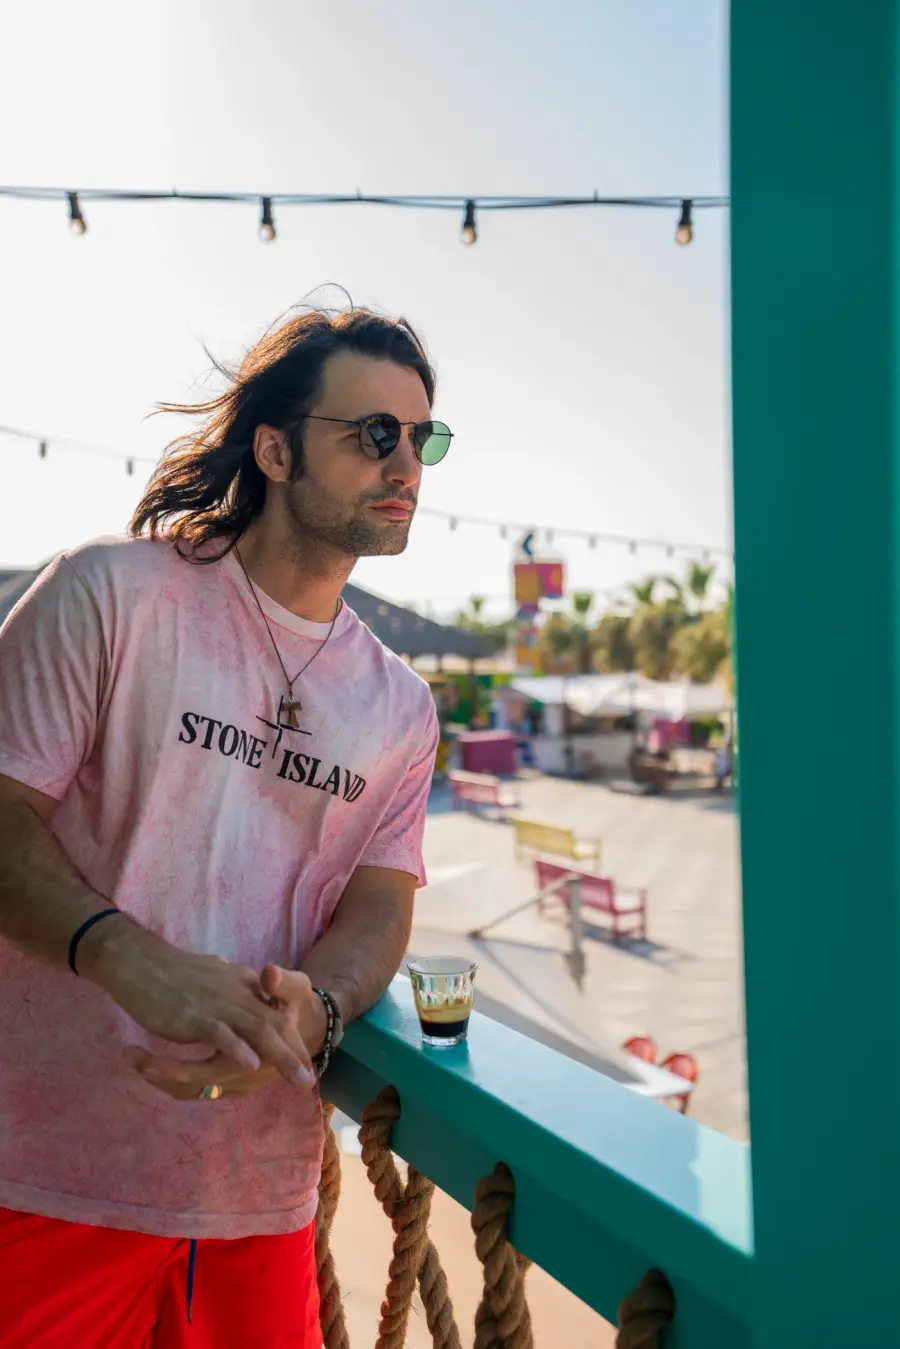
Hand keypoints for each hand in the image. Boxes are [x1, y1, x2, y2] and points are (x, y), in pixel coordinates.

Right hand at [84, 921, 315, 1085]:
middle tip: (310, 1079)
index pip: (274, 1011)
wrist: (137, 960)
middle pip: (274, 1022)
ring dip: (280, 1055)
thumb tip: (238, 982)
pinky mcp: (192, 1014)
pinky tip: (252, 1065)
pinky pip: (219, 1032)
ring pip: (256, 1028)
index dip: (292, 1037)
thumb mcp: (210, 975)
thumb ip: (228, 984)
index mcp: (241, 983)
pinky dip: (238, 1048)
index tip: (306, 1061)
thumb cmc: (169, 971)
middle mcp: (235, 991)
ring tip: (298, 1079)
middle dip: (295, 1052)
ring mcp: (215, 1002)